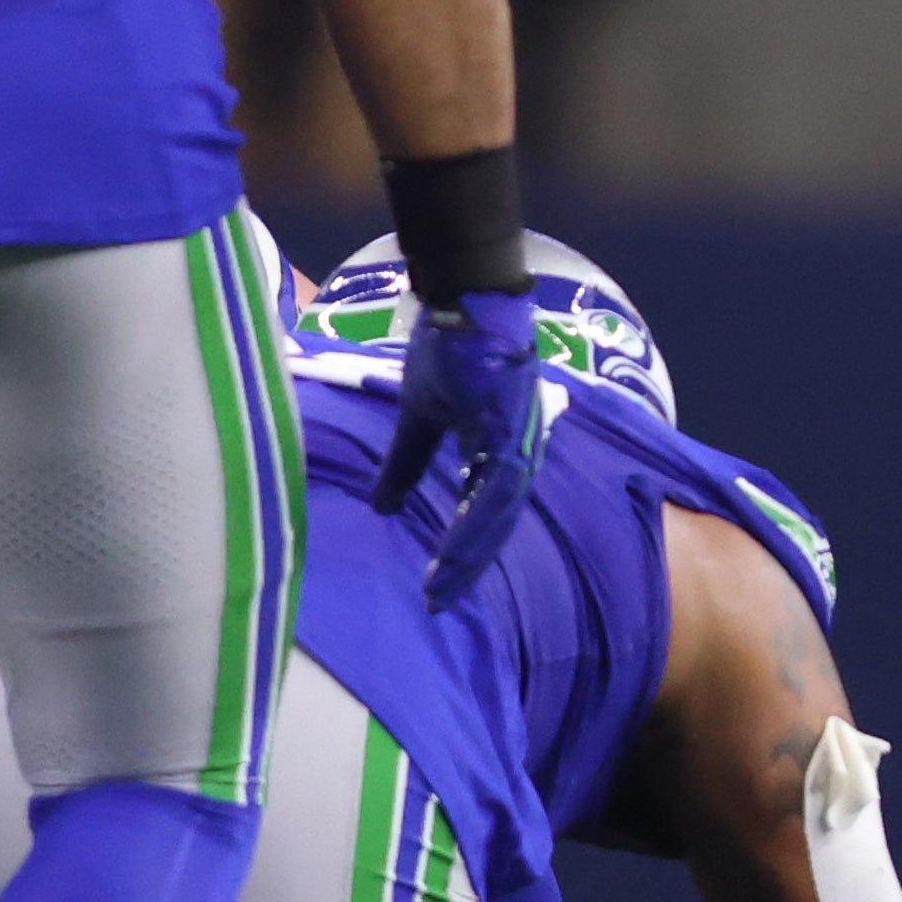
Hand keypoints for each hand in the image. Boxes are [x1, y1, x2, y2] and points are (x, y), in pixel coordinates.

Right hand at [374, 287, 543, 607]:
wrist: (461, 299)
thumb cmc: (449, 350)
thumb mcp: (421, 416)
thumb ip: (407, 462)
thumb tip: (382, 506)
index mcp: (500, 450)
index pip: (485, 514)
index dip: (464, 552)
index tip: (435, 588)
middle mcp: (518, 451)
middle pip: (497, 524)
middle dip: (468, 566)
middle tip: (438, 603)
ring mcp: (520, 440)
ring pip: (500, 514)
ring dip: (471, 553)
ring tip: (442, 586)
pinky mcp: (513, 428)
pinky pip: (498, 488)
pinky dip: (477, 521)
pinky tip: (456, 548)